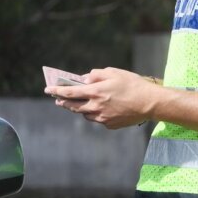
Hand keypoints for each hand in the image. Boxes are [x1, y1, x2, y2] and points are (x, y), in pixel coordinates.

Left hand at [45, 67, 159, 128]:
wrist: (150, 103)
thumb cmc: (133, 84)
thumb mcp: (114, 72)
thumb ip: (96, 74)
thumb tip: (84, 79)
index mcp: (96, 92)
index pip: (70, 92)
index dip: (57, 91)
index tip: (48, 89)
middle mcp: (96, 107)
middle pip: (73, 107)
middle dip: (63, 102)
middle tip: (58, 100)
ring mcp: (102, 118)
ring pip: (84, 114)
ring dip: (79, 108)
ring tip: (78, 103)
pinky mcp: (109, 125)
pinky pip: (97, 119)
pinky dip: (94, 113)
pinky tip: (99, 108)